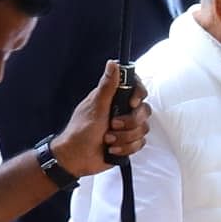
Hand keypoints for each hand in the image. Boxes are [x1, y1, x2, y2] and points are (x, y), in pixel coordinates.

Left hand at [53, 61, 149, 178]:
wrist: (77, 158)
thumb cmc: (80, 131)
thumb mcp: (95, 106)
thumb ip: (107, 86)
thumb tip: (113, 64)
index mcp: (113, 98)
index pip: (136, 88)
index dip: (138, 94)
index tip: (132, 102)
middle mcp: (121, 111)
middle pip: (143, 111)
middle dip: (130, 122)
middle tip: (112, 125)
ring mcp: (126, 127)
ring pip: (142, 129)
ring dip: (125, 137)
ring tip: (108, 140)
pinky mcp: (128, 142)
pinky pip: (140, 143)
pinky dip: (126, 148)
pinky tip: (112, 149)